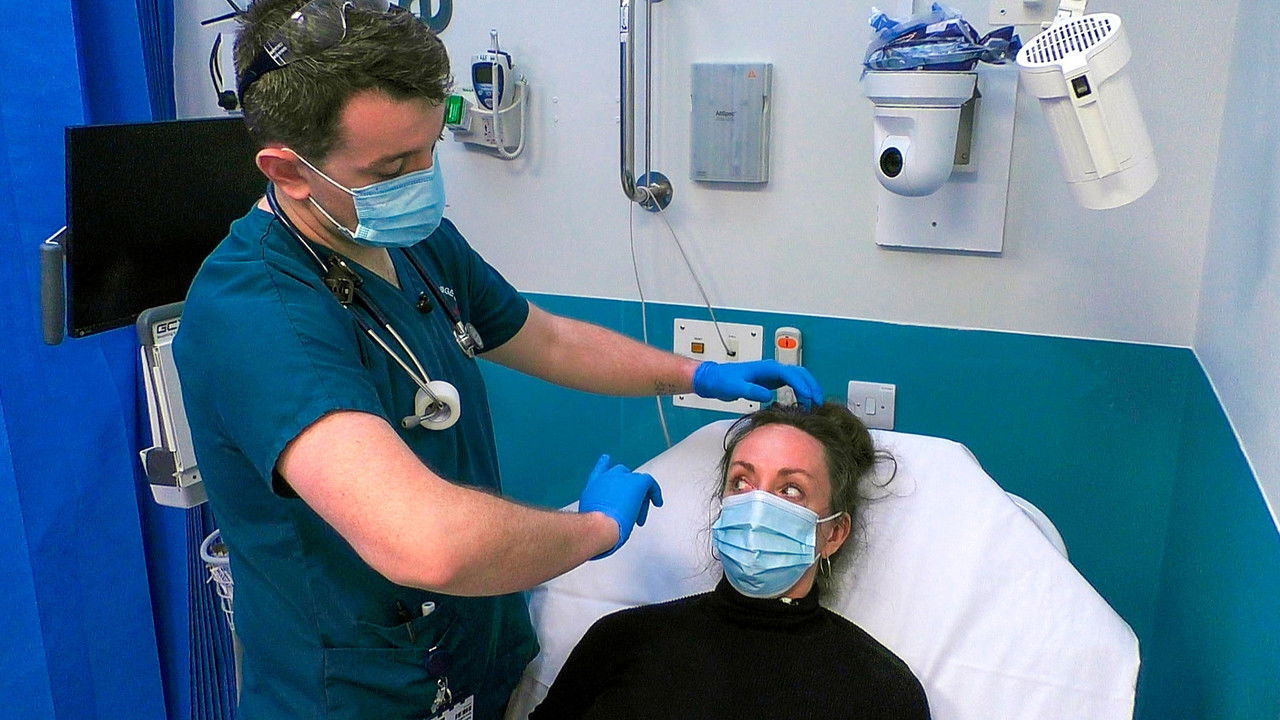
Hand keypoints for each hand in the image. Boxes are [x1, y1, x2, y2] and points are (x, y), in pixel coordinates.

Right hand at [577, 454, 662, 559]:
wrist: (598, 526)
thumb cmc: (593, 528)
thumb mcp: (589, 518)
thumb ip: (597, 515)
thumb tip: (600, 525)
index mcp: (593, 486)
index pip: (599, 471)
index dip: (604, 465)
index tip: (606, 460)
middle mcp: (607, 478)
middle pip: (622, 474)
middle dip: (627, 489)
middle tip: (630, 506)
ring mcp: (622, 478)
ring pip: (636, 481)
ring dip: (639, 498)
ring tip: (638, 515)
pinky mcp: (636, 483)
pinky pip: (650, 483)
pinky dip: (655, 493)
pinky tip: (658, 502)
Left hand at [692, 360, 823, 407]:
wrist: (715, 380)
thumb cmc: (723, 381)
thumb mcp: (736, 387)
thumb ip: (751, 390)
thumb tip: (768, 395)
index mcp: (767, 368)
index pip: (791, 374)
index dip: (802, 386)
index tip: (810, 398)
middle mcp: (772, 369)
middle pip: (800, 373)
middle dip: (811, 386)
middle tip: (818, 402)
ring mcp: (772, 374)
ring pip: (798, 377)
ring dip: (808, 388)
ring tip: (814, 404)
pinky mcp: (770, 381)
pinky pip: (791, 383)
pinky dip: (800, 391)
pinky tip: (801, 402)